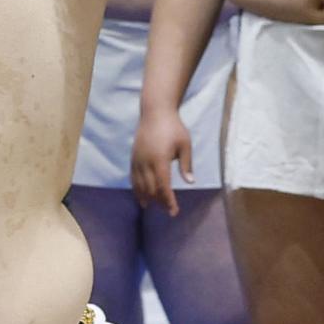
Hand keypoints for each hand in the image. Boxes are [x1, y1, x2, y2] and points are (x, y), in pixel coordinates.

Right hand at [130, 99, 191, 217]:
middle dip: (159, 202)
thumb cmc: (174, 127)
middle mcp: (146, 162)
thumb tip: (190, 182)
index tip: (174, 212)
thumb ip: (186, 164)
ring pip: (139, 185)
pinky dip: (136, 188)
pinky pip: (133, 177)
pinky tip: (141, 195)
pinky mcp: (133, 157)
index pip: (163, 187)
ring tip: (152, 206)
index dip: (168, 201)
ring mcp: (137, 160)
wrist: (155, 111)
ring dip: (146, 197)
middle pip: (150, 189)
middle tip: (168, 210)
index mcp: (160, 160)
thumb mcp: (185, 144)